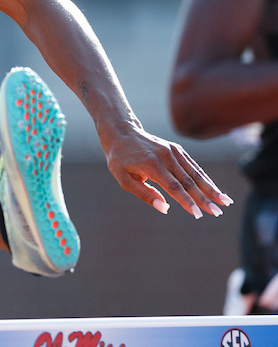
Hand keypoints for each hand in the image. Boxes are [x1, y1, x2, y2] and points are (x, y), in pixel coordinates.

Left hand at [101, 122, 232, 217]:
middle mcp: (166, 157)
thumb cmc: (120, 160)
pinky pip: (193, 165)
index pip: (174, 187)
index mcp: (152, 165)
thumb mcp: (124, 179)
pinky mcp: (176, 149)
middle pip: (189, 181)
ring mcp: (172, 151)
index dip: (187, 201)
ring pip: (195, 173)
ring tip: (225, 201)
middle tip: (217, 212)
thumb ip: (144, 194)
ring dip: (211, 188)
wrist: (122, 132)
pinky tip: (214, 188)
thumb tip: (165, 209)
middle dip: (205, 198)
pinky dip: (204, 177)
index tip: (199, 214)